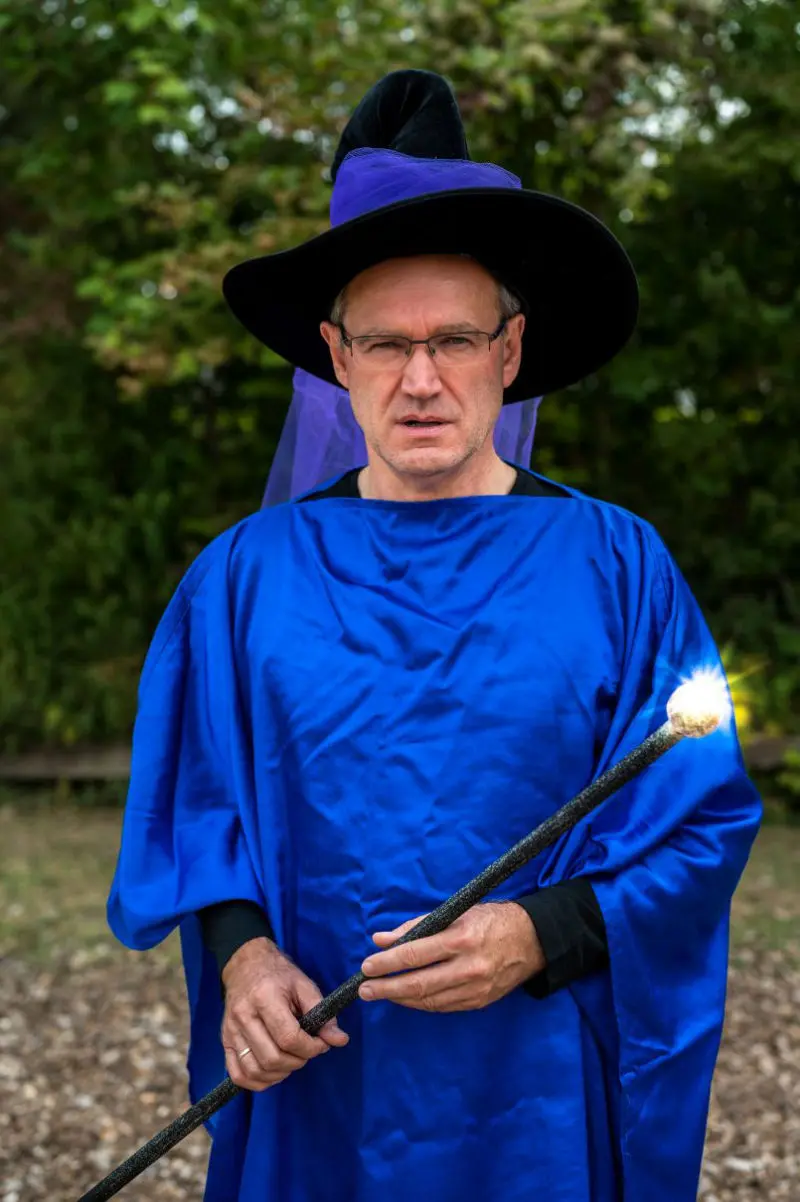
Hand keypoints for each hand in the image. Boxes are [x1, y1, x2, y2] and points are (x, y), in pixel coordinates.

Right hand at [221, 937, 348, 1091]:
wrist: (246, 964)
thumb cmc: (278, 975)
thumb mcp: (304, 985)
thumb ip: (322, 1014)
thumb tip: (340, 1040)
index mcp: (264, 997)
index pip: (288, 1037)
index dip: (310, 1048)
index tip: (321, 1043)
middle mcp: (243, 1016)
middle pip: (272, 1058)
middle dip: (298, 1061)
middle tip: (308, 1050)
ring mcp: (231, 1031)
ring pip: (256, 1070)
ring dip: (280, 1073)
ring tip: (293, 1059)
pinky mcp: (225, 1041)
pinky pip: (239, 1074)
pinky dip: (258, 1081)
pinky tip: (274, 1071)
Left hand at [358, 902, 545, 1012]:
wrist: (532, 941)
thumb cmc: (490, 920)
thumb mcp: (456, 912)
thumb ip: (417, 926)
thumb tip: (381, 939)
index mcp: (462, 938)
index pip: (415, 955)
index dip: (387, 963)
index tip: (366, 966)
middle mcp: (469, 967)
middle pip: (418, 984)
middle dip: (386, 988)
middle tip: (364, 990)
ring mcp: (475, 989)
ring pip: (428, 1000)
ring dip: (400, 998)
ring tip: (380, 993)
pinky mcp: (479, 1002)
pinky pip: (442, 1006)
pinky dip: (421, 1003)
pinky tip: (406, 997)